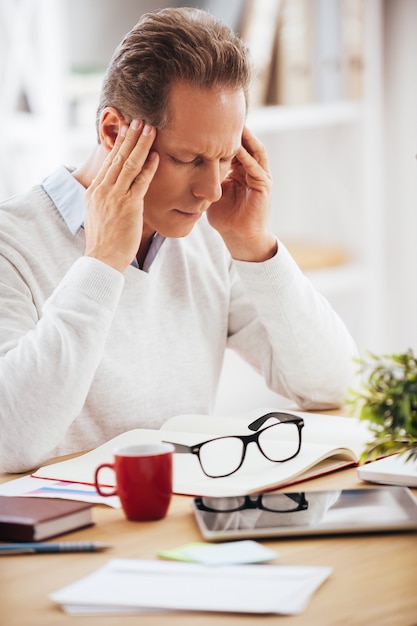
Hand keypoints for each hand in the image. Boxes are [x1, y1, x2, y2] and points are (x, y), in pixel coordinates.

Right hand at [84, 120, 158, 271]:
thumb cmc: (105, 241)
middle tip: (140, 120)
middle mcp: (102, 190)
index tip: (127, 129)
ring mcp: (115, 197)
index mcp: (94, 191)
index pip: (108, 161)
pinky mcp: (128, 206)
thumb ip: (106, 199)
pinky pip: (140, 182)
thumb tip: (113, 190)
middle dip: (130, 137)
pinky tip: (156, 156)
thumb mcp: (98, 214)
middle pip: (118, 157)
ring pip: (129, 164)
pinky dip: (148, 168)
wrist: (102, 259)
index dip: (119, 143)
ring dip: (141, 145)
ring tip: (150, 129)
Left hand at [206, 126, 276, 261]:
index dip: (224, 135)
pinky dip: (246, 157)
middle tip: (224, 114)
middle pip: (247, 143)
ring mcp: (260, 177)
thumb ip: (203, 179)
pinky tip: (236, 148)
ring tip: (234, 125)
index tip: (210, 121)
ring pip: (254, 151)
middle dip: (237, 130)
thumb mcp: (211, 192)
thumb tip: (182, 167)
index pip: (234, 146)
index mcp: (241, 171)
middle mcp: (252, 170)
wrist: (239, 236)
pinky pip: (255, 167)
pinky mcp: (264, 185)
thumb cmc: (225, 217)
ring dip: (245, 138)